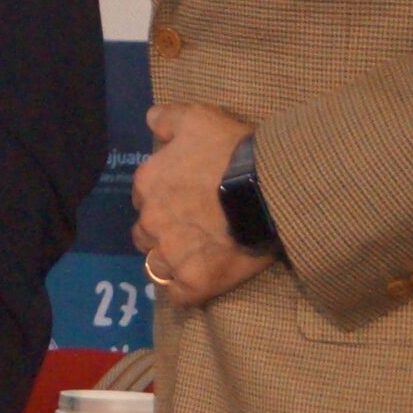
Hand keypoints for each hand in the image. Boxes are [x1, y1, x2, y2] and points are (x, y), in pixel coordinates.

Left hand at [130, 102, 273, 306]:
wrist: (269, 187)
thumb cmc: (233, 149)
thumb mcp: (198, 117)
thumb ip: (168, 118)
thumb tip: (150, 120)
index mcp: (148, 183)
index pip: (143, 197)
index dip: (162, 200)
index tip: (184, 200)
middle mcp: (151, 220)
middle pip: (145, 233)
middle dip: (162, 232)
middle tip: (191, 230)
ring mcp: (171, 253)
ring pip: (157, 265)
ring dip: (171, 262)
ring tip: (196, 258)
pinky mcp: (195, 281)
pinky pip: (178, 295)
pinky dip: (186, 290)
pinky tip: (201, 281)